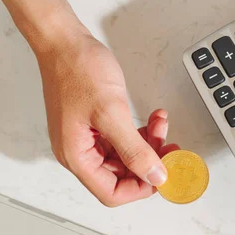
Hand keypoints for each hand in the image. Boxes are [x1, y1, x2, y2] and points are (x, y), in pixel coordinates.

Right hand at [0, 0, 177, 205]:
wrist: (64, 41)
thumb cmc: (77, 70)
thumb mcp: (112, 113)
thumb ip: (134, 150)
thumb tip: (154, 176)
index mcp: (76, 156)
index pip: (111, 193)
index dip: (140, 188)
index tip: (163, 175)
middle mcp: (79, 152)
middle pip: (120, 176)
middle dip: (148, 163)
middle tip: (169, 149)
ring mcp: (87, 139)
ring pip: (125, 157)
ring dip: (147, 145)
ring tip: (161, 126)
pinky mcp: (95, 125)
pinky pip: (122, 139)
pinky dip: (140, 132)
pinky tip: (152, 119)